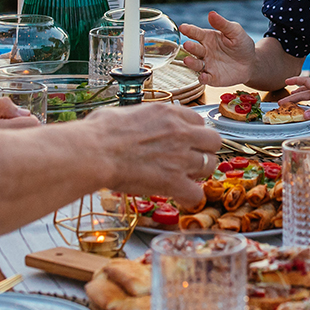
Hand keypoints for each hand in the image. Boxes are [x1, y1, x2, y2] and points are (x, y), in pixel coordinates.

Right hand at [85, 102, 223, 206]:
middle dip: (204, 151)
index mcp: (168, 113)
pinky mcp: (173, 182)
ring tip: (184, 178)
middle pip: (213, 141)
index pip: (198, 121)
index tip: (186, 142)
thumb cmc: (100, 132)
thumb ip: (140, 117)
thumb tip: (130, 121)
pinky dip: (189, 197)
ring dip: (199, 174)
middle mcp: (180, 132)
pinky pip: (196, 194)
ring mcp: (180, 157)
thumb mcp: (125, 112)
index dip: (193, 134)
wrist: (95, 151)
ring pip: (210, 166)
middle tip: (191, 160)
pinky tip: (178, 196)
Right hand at [178, 11, 259, 87]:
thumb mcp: (235, 31)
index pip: (196, 33)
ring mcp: (207, 65)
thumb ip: (223, 24)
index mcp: (208, 38)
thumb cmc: (241, 44)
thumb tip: (211, 13)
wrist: (251, 62)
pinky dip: (203, 78)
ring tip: (187, 60)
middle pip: (194, 49)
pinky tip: (203, 77)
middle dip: (189, 47)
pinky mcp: (212, 78)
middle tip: (187, 44)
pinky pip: (205, 78)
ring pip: (196, 64)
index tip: (182, 27)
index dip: (189, 30)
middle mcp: (204, 51)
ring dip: (191, 63)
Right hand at [283, 71, 309, 117]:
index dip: (295, 80)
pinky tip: (302, 108)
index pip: (306, 81)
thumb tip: (304, 115)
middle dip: (291, 96)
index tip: (286, 81)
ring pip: (305, 96)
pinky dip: (303, 104)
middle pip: (302, 92)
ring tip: (289, 102)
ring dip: (296, 98)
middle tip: (281, 102)